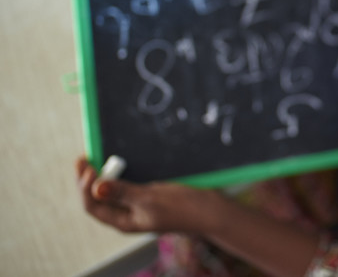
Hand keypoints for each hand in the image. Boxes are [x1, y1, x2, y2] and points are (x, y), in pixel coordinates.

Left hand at [76, 156, 222, 233]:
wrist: (210, 210)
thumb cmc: (183, 207)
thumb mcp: (150, 197)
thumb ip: (123, 192)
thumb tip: (96, 187)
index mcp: (124, 221)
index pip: (92, 205)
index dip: (84, 186)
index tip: (87, 166)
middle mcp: (128, 215)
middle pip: (98, 198)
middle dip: (88, 179)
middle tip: (84, 158)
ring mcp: (138, 206)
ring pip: (111, 191)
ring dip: (102, 175)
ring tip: (96, 159)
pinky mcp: (148, 196)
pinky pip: (125, 186)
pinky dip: (118, 175)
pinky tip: (118, 165)